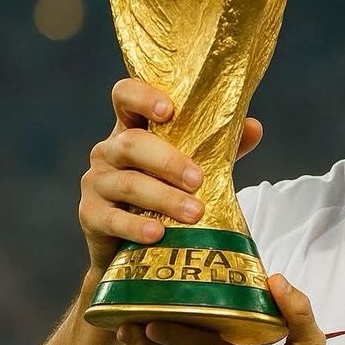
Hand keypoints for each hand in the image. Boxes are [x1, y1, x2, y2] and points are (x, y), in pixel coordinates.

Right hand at [79, 78, 262, 273]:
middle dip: (168, 161)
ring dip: (163, 197)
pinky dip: (136, 227)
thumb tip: (254, 128)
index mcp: (132, 129)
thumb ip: (221, 148)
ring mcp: (96, 182)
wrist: (131, 247)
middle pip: (132, 144)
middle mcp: (109, 150)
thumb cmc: (164, 196)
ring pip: (127, 184)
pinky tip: (157, 233)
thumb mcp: (193, 168)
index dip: (143, 97)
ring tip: (194, 213)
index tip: (169, 110)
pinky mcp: (90, 216)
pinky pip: (112, 220)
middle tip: (199, 179)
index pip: (125, 96)